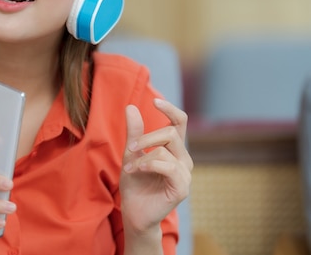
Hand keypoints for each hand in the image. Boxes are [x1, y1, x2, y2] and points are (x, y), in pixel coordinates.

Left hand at [120, 99, 192, 235]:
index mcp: (174, 149)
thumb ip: (134, 132)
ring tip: (129, 166)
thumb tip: (131, 107)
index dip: (170, 109)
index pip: (179, 122)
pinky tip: (136, 170)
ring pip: (165, 150)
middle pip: (171, 132)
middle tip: (130, 148)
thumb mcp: (131, 153)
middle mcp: (183, 159)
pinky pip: (167, 166)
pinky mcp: (182, 187)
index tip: (155, 101)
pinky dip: (148, 164)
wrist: (134, 211)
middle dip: (147, 137)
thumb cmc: (135, 183)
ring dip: (142, 156)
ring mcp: (185, 174)